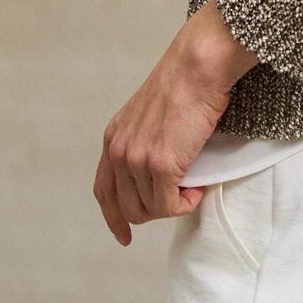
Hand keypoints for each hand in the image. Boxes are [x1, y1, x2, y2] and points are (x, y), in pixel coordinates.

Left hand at [94, 3, 258, 245]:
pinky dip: (186, 203)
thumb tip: (160, 176)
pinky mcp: (160, 165)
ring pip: (151, 209)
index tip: (124, 235)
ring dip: (174, 204)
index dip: (113, 217)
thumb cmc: (185, 83)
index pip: (104, 191)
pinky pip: (170, 205)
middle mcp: (118, 151)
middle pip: (128, 207)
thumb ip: (144, 143)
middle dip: (154, 210)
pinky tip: (198, 188)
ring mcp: (136, 159)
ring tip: (193, 186)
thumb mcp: (148, 115)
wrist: (197, 67)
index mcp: (113, 138)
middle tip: (179, 198)